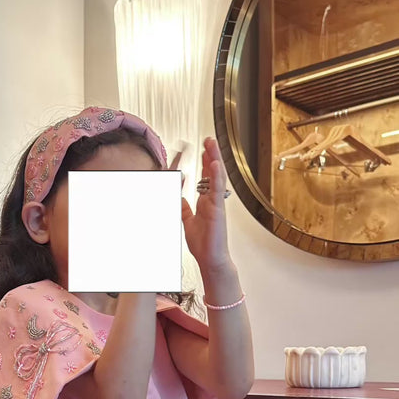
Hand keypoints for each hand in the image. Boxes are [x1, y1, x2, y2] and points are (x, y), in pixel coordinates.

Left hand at [181, 137, 231, 272]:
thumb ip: (185, 209)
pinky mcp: (218, 210)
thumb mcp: (188, 222)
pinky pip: (218, 190)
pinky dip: (216, 176)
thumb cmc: (203, 244)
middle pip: (213, 173)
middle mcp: (213, 200)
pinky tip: (215, 163)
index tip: (202, 149)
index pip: (206, 177)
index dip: (205, 162)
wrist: (210, 259)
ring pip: (217, 177)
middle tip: (209, 140)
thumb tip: (179, 199)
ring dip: (215, 159)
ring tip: (212, 143)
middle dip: (211, 155)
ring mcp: (217, 204)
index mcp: (207, 202)